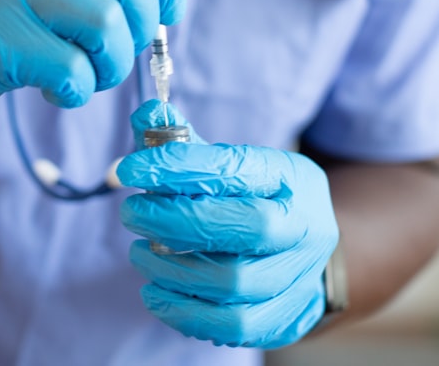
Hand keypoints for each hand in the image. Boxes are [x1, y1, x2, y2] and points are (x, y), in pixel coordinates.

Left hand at [118, 101, 338, 347]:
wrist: (309, 254)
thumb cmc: (256, 200)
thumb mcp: (232, 162)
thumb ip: (186, 142)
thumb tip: (146, 113)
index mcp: (290, 177)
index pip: (235, 169)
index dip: (177, 167)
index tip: (129, 169)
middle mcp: (304, 228)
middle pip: (242, 228)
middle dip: (173, 221)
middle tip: (131, 212)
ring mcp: (300, 278)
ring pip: (234, 282)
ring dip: (171, 268)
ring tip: (139, 252)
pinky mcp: (285, 319)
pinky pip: (233, 326)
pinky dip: (184, 312)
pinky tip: (154, 291)